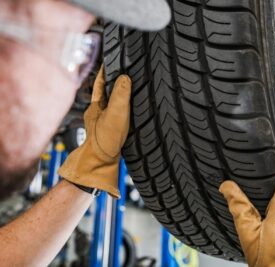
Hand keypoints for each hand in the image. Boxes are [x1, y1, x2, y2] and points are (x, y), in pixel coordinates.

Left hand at [58, 66, 130, 197]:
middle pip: (106, 91)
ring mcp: (103, 121)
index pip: (100, 81)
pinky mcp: (110, 130)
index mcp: (96, 105)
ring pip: (112, 102)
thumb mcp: (115, 113)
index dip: (105, 70)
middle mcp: (97, 112)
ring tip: (130, 87)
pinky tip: (131, 111)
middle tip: (123, 70)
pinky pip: (118, 113)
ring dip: (119, 95)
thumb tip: (125, 77)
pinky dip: (123, 108)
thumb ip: (120, 94)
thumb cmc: (105, 139)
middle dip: (114, 81)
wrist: (101, 163)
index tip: (111, 59)